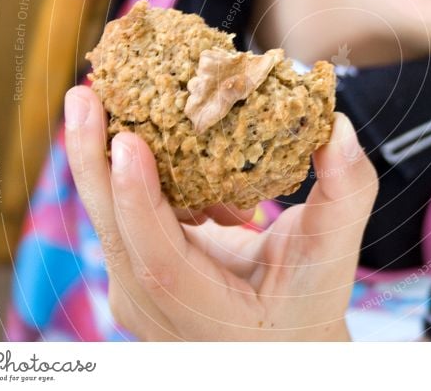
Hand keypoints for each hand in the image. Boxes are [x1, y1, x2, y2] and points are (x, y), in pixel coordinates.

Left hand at [64, 85, 377, 340]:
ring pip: (109, 219)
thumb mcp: (334, 252)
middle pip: (116, 234)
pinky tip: (142, 127)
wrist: (280, 335)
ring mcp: (139, 292)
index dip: (142, 202)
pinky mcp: (136, 268)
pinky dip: (126, 168)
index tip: (129, 141)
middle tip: (85, 96)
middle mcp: (158, 312)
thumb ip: (345, 192)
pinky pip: (122, 213)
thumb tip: (337, 127)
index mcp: (209, 317)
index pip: (161, 264)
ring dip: (100, 157)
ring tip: (97, 97)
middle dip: (94, 162)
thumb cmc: (308, 299)